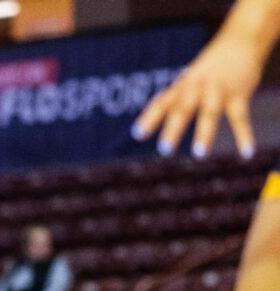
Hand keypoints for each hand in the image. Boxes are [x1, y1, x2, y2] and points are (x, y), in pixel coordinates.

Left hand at [133, 34, 264, 158]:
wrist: (240, 41)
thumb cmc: (208, 68)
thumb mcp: (188, 81)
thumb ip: (174, 99)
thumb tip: (153, 116)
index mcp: (182, 87)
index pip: (162, 103)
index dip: (149, 118)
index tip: (138, 135)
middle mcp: (196, 88)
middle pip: (183, 109)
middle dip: (173, 129)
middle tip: (164, 150)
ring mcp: (218, 91)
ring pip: (210, 112)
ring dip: (204, 133)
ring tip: (199, 155)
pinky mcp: (239, 94)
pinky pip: (241, 117)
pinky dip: (244, 136)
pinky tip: (247, 153)